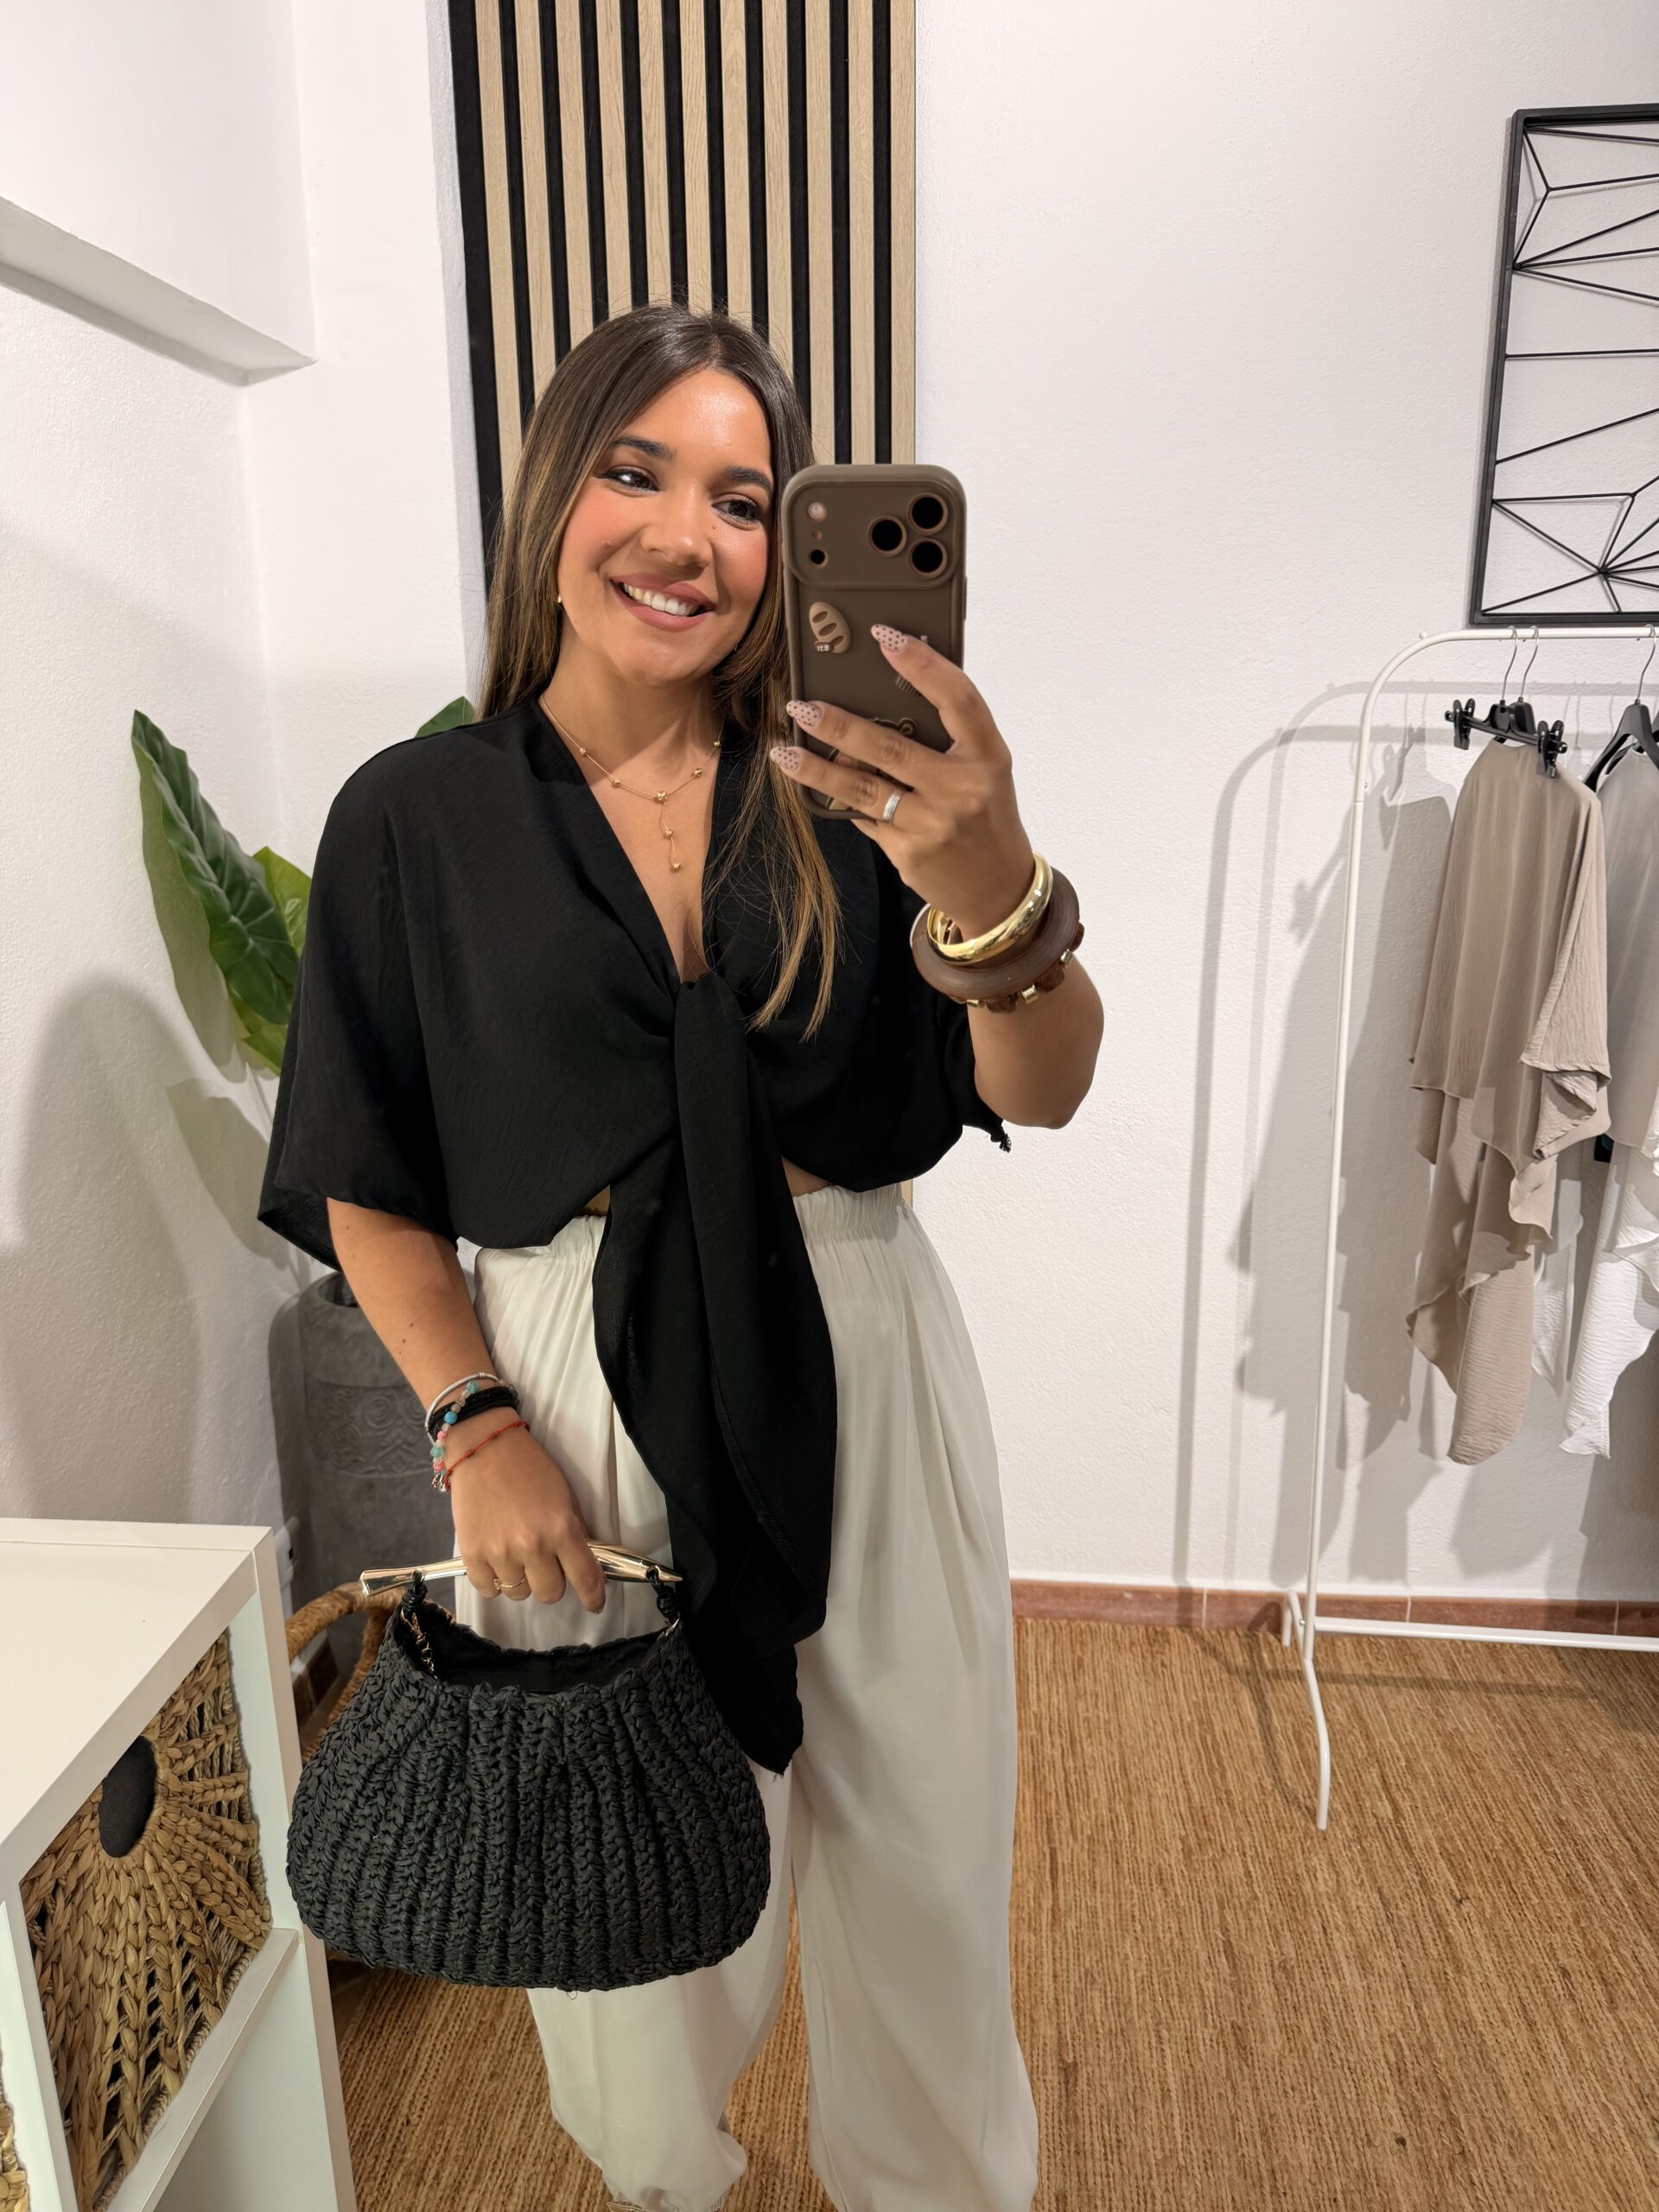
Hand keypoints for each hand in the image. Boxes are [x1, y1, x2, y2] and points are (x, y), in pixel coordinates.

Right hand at [447, 1420, 608, 1611]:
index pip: (585, 1578)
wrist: (484, 1448)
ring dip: (521, 1579)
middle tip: (544, 1563)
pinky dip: (494, 1581)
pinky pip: (488, 1590)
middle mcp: (532, 1545)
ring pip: (519, 1593)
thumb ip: (574, 1532)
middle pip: (550, 1594)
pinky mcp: (472, 1554)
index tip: (594, 1604)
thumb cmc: (529, 1467)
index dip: (593, 1597)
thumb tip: (583, 1563)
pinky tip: (496, 1560)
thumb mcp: (564, 1495)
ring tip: (514, 1553)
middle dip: (551, 1582)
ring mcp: (499, 1552)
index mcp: (561, 1528)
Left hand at [771, 626, 1037, 936]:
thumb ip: (945, 740)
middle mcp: (962, 789)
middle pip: (891, 747)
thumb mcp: (984, 770)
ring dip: (818, 769)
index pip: (958, 699)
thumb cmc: (986, 815)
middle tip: (802, 707)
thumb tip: (879, 709)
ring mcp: (933, 824)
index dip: (923, 664)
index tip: (886, 636)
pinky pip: (865, 818)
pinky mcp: (909, 852)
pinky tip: (823, 789)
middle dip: (839, 725)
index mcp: (988, 757)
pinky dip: (845, 801)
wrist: (998, 888)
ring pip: (863, 789)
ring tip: (784, 753)